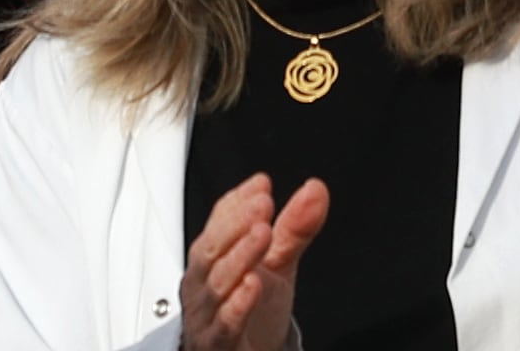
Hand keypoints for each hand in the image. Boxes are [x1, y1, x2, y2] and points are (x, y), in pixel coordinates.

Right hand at [178, 171, 325, 350]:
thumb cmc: (255, 308)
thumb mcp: (278, 263)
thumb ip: (294, 227)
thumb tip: (316, 189)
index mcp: (213, 255)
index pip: (219, 222)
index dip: (238, 203)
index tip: (262, 185)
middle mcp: (203, 280)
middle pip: (212, 248)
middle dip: (236, 223)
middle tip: (262, 204)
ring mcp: (206, 312)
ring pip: (218, 282)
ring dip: (240, 255)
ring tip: (262, 234)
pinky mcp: (216, 343)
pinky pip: (224, 322)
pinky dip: (237, 303)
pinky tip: (253, 284)